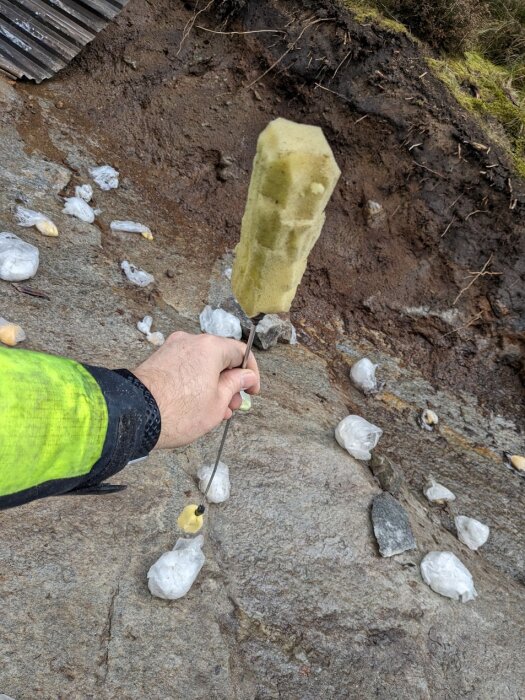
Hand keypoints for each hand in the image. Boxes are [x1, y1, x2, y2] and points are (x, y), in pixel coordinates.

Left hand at [133, 331, 259, 448]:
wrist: (136, 416)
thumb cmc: (179, 411)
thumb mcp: (218, 403)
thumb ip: (235, 384)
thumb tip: (246, 375)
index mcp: (211, 347)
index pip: (241, 352)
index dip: (251, 373)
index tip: (251, 390)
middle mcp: (191, 341)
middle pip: (220, 358)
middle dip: (229, 383)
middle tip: (231, 406)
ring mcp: (172, 349)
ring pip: (202, 364)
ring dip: (212, 384)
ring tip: (213, 410)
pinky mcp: (159, 360)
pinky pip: (186, 367)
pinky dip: (195, 381)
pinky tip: (196, 403)